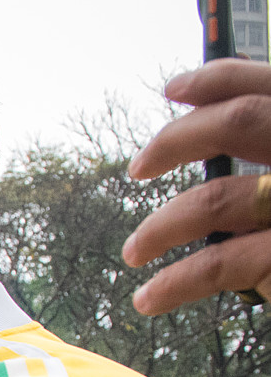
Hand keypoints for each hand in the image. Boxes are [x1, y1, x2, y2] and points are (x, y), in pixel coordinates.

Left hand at [125, 60, 270, 312]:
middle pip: (242, 121)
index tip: (174, 89)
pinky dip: (175, 282)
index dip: (222, 78)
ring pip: (216, 198)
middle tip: (138, 168)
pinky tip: (149, 298)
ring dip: (160, 226)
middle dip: (175, 140)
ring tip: (134, 251)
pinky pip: (221, 262)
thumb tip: (215, 128)